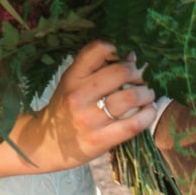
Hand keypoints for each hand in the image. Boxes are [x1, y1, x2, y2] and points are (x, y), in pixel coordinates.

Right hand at [13, 41, 158, 169]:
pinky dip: (147, 115)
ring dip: (146, 93)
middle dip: (138, 73)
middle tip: (142, 78)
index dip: (116, 49)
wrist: (47, 146)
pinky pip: (133, 124)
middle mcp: (79, 96)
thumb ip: (96, 69)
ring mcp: (90, 119)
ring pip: (130, 97)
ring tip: (147, 94)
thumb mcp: (71, 83)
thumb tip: (132, 57)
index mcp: (72, 78)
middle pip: (120, 72)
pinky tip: (149, 110)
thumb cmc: (64, 110)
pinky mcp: (100, 140)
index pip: (97, 50)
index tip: (123, 57)